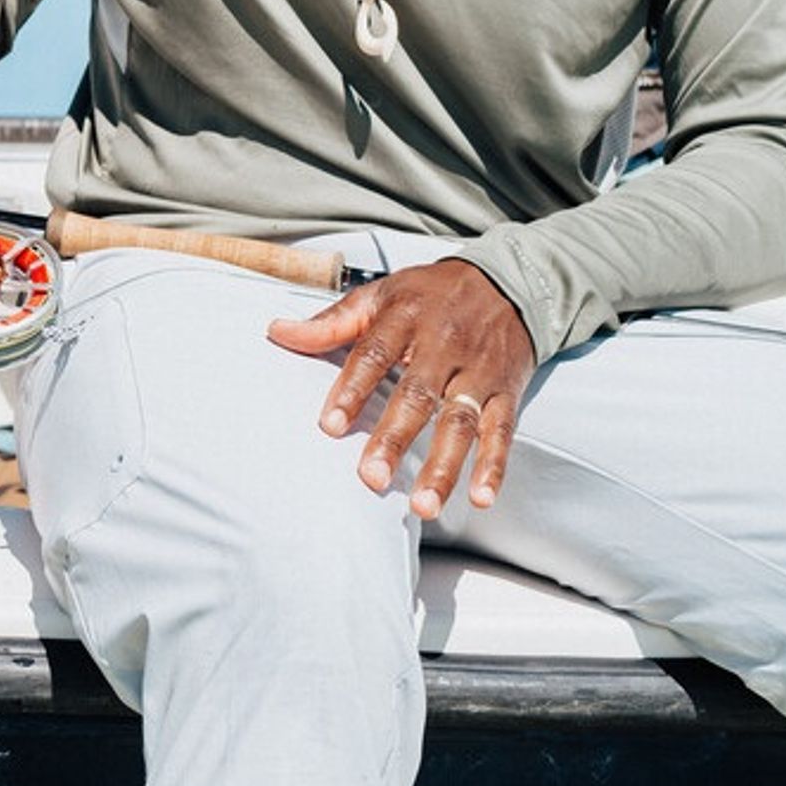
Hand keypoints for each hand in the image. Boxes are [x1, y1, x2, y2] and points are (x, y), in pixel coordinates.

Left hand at [263, 260, 537, 515]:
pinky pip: (502, 431)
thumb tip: (278, 332)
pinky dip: (495, 465)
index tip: (330, 426)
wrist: (508, 281)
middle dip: (395, 438)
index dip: (352, 390)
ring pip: (460, 421)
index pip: (374, 354)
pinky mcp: (506, 392)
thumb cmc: (434, 294)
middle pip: (417, 395)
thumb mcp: (382, 295)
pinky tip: (482, 496)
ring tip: (423, 504)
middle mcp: (443, 346)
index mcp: (406, 318)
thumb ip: (332, 322)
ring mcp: (477, 371)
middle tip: (372, 478)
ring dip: (444, 466)